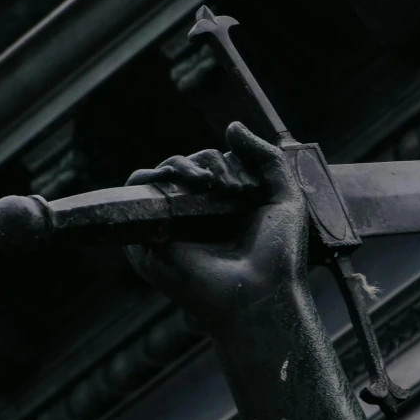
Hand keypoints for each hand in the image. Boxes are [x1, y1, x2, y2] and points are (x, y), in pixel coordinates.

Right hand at [126, 122, 310, 333]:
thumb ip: (265, 157)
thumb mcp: (285, 196)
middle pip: (186, 165)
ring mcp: (171, 224)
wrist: (260, 294)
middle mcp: (197, 214)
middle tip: (227, 187)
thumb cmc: (279, 254)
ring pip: (161, 173)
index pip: (213, 164)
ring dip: (181, 165)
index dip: (225, 162)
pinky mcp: (147, 236)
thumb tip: (232, 126)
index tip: (244, 186)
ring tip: (206, 183)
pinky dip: (149, 175)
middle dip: (205, 162)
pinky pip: (134, 191)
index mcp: (226, 206)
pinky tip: (176, 179)